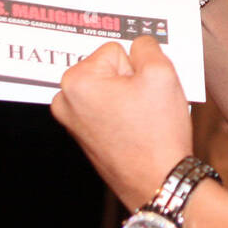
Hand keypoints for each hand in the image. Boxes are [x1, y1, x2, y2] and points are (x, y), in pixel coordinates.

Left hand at [50, 35, 193, 211]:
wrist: (159, 182)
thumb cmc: (157, 134)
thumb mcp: (162, 73)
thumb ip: (148, 46)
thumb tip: (140, 45)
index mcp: (77, 81)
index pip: (117, 50)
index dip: (138, 68)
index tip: (146, 93)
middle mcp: (65, 101)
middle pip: (110, 69)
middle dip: (131, 82)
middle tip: (147, 106)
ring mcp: (73, 122)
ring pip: (111, 89)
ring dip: (130, 98)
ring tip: (144, 120)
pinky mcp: (85, 137)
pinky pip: (109, 110)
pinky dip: (125, 115)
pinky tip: (138, 131)